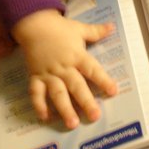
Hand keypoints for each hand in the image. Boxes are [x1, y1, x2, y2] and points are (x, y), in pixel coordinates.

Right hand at [13, 10, 117, 128]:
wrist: (34, 24)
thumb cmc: (60, 28)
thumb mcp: (79, 28)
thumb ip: (96, 31)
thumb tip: (112, 27)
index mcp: (77, 55)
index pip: (92, 69)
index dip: (103, 80)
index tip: (113, 91)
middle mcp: (64, 67)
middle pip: (76, 86)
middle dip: (86, 101)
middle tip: (95, 116)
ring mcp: (49, 73)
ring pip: (57, 93)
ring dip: (65, 109)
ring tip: (72, 123)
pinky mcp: (35, 76)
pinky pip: (36, 93)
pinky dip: (39, 105)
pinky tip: (45, 117)